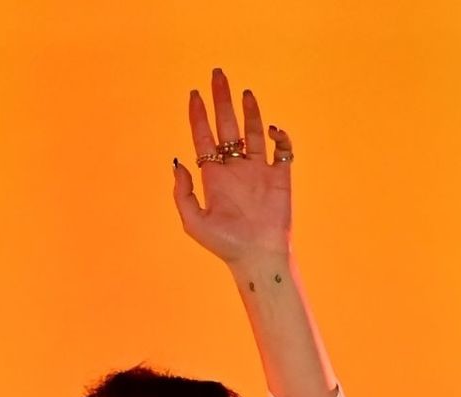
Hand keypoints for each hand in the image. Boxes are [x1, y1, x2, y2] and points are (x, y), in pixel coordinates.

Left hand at [172, 68, 292, 264]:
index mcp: (214, 177)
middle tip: (217, 75)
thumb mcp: (194, 222)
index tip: (194, 94)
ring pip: (253, 131)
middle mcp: (235, 168)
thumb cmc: (226, 245)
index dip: (198, 115)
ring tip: (244, 92)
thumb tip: (178, 162)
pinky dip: (278, 135)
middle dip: (221, 100)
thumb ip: (183, 194)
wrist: (258, 256)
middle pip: (226, 126)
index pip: (204, 138)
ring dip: (249, 111)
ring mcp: (258, 170)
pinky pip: (281, 148)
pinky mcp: (280, 175)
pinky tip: (271, 130)